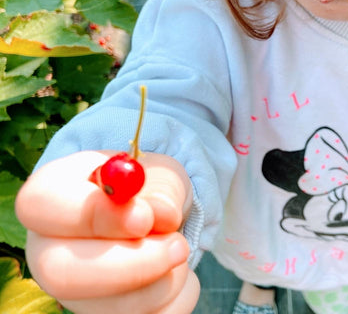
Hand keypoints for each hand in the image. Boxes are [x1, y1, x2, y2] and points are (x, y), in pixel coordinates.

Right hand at [15, 150, 199, 313]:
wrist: (158, 216)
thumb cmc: (149, 187)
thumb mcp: (160, 173)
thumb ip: (159, 188)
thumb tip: (161, 215)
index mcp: (51, 192)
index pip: (41, 204)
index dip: (93, 215)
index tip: (144, 218)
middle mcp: (48, 246)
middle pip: (60, 273)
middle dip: (132, 266)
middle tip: (178, 247)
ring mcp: (70, 291)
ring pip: (105, 307)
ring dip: (162, 281)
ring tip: (179, 247)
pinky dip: (175, 299)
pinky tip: (177, 272)